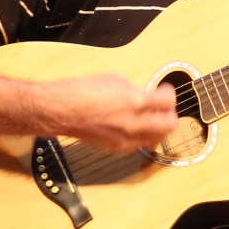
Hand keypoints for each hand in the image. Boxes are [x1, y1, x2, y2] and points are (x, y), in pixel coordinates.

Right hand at [44, 73, 179, 151]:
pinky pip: (139, 145)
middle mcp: (133, 123)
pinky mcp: (115, 148)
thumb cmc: (80, 92)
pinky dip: (143, 137)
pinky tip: (136, 129)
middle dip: (170, 114)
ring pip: (156, 139)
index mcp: (134, 101)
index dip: (169, 94)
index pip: (168, 102)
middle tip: (164, 108)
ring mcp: (125, 138)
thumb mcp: (113, 80)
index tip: (165, 91)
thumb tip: (143, 94)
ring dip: (158, 128)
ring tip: (152, 119)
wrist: (58, 111)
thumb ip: (134, 89)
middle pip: (170, 125)